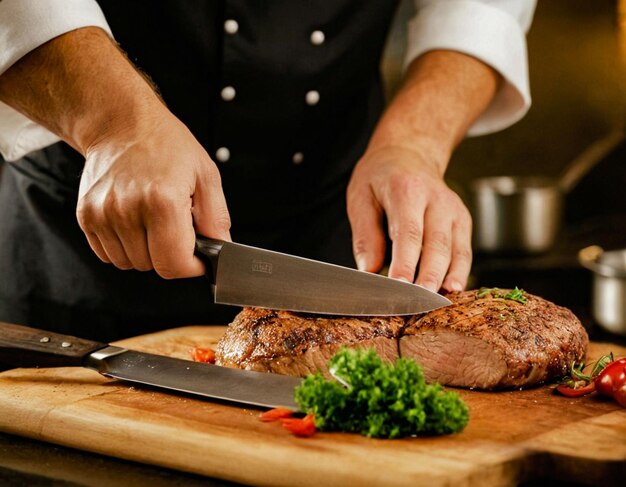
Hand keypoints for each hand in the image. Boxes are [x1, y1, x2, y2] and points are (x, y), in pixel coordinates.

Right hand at [76, 109, 230, 277]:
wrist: (121, 124)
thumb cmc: (166, 145)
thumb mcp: (205, 175)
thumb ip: (216, 217)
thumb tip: (222, 249)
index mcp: (161, 201)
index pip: (174, 265)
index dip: (192, 266)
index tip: (198, 256)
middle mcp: (127, 210)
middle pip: (153, 267)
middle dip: (170, 255)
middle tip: (176, 228)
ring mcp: (102, 215)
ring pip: (130, 264)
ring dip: (146, 252)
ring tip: (153, 222)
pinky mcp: (86, 216)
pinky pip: (108, 255)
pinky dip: (124, 247)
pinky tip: (134, 222)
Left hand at [347, 145, 471, 291]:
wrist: (409, 153)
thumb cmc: (380, 177)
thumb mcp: (361, 197)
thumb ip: (365, 235)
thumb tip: (368, 271)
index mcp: (407, 190)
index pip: (408, 232)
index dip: (406, 262)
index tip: (399, 286)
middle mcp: (437, 199)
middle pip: (437, 244)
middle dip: (429, 276)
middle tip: (419, 302)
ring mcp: (454, 209)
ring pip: (456, 249)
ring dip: (449, 278)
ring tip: (441, 302)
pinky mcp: (462, 220)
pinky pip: (464, 250)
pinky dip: (460, 272)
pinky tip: (452, 291)